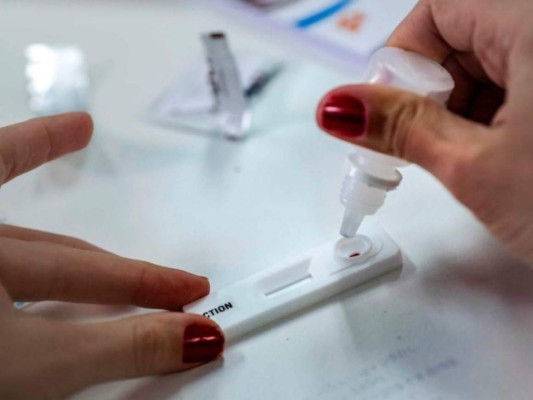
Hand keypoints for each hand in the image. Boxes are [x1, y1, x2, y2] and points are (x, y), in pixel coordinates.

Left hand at [0, 113, 223, 398]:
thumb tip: (195, 335)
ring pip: (20, 228)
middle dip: (120, 273)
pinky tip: (22, 151)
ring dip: (47, 187)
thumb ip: (120, 345)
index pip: (88, 274)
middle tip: (172, 284)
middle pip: (61, 256)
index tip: (190, 287)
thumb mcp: (35, 366)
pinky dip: (7, 167)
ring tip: (69, 131)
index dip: (146, 281)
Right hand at [317, 0, 532, 265]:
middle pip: (465, 34)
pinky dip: (499, 112)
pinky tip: (501, 152)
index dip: (401, 61)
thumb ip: (399, 128)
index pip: (438, 9)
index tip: (387, 109)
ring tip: (470, 158)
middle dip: (432, 90)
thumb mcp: (475, 168)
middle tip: (424, 143)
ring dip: (465, 106)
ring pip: (494, 60)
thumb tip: (338, 107)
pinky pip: (525, 79)